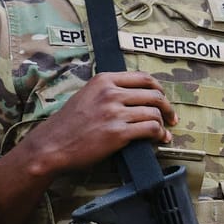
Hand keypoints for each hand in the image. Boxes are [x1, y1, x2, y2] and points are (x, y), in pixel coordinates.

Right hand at [17, 72, 177, 178]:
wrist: (52, 145)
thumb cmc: (69, 123)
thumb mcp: (86, 95)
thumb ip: (109, 91)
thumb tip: (136, 95)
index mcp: (104, 81)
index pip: (143, 78)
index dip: (159, 89)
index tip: (163, 99)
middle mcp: (110, 93)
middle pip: (154, 95)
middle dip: (167, 108)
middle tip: (171, 118)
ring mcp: (114, 113)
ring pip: (154, 113)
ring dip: (163, 124)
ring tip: (163, 133)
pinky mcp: (118, 133)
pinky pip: (151, 129)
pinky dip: (160, 135)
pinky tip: (159, 140)